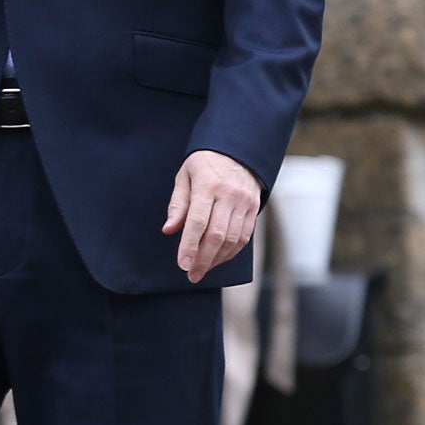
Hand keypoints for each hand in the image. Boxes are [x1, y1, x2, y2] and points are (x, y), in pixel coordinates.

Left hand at [164, 150, 261, 284]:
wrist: (237, 150)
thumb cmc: (204, 165)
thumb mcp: (185, 177)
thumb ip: (178, 204)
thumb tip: (169, 230)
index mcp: (207, 185)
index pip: (198, 221)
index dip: (190, 245)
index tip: (183, 265)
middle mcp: (229, 195)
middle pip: (217, 235)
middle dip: (203, 259)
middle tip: (191, 275)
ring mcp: (245, 202)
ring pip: (232, 239)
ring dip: (216, 259)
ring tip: (202, 269)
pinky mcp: (254, 208)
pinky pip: (244, 237)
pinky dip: (231, 252)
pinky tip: (217, 259)